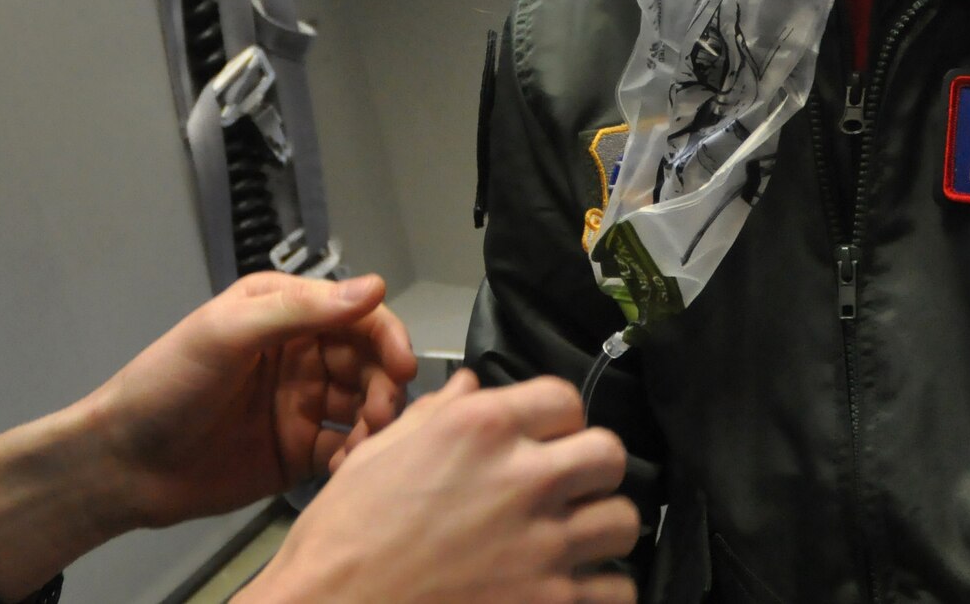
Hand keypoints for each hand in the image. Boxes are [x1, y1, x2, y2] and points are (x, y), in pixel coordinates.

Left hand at [86, 273, 417, 529]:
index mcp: (283, 312)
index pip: (354, 314)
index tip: (402, 364)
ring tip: (365, 443)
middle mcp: (298, 354)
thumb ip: (299, 311)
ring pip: (364, 406)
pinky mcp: (297, 450)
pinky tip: (343, 467)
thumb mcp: (226, 333)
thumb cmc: (164, 384)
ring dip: (376, 422)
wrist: (125, 463)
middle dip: (385, 384)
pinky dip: (355, 457)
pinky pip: (345, 449)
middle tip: (383, 412)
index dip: (386, 335)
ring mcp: (300, 403)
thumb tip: (371, 287)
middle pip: (368, 361)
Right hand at [246, 371, 641, 603]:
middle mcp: (522, 479)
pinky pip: (618, 588)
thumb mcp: (381, 452)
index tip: (545, 435)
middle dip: (590, 466)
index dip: (556, 417)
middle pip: (608, 453)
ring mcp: (543, 545)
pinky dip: (601, 588)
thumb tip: (469, 386)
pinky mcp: (552, 603)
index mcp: (481, 429)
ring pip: (623, 520)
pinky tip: (572, 584)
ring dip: (601, 527)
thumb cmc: (346, 535)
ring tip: (573, 536)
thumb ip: (437, 412)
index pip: (566, 397)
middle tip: (566, 484)